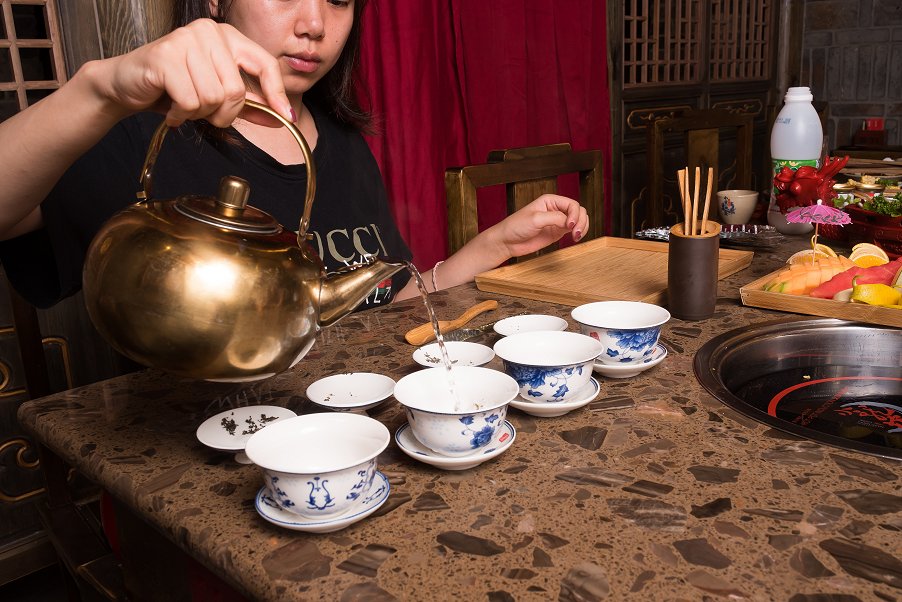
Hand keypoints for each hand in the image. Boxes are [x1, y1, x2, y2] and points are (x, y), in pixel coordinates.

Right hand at [97, 19, 291, 126]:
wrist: (126, 85)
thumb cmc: (174, 88)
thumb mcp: (218, 97)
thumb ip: (250, 106)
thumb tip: (283, 118)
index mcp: (227, 36)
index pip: (265, 64)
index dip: (277, 93)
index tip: (286, 118)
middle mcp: (208, 32)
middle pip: (237, 90)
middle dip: (223, 114)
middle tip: (203, 114)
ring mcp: (186, 40)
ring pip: (214, 97)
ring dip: (199, 114)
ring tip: (183, 106)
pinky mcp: (165, 56)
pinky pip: (191, 101)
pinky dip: (181, 114)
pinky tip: (171, 109)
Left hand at [491, 194, 588, 258]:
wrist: (507, 242)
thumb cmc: (516, 226)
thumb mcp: (536, 219)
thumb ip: (555, 218)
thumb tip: (570, 222)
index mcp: (550, 200)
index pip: (572, 204)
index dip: (574, 214)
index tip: (569, 225)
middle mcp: (556, 209)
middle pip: (579, 211)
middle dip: (581, 221)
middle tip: (575, 233)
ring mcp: (558, 221)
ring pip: (579, 220)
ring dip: (582, 227)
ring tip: (576, 237)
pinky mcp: (557, 232)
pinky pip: (574, 230)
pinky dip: (579, 233)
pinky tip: (575, 238)